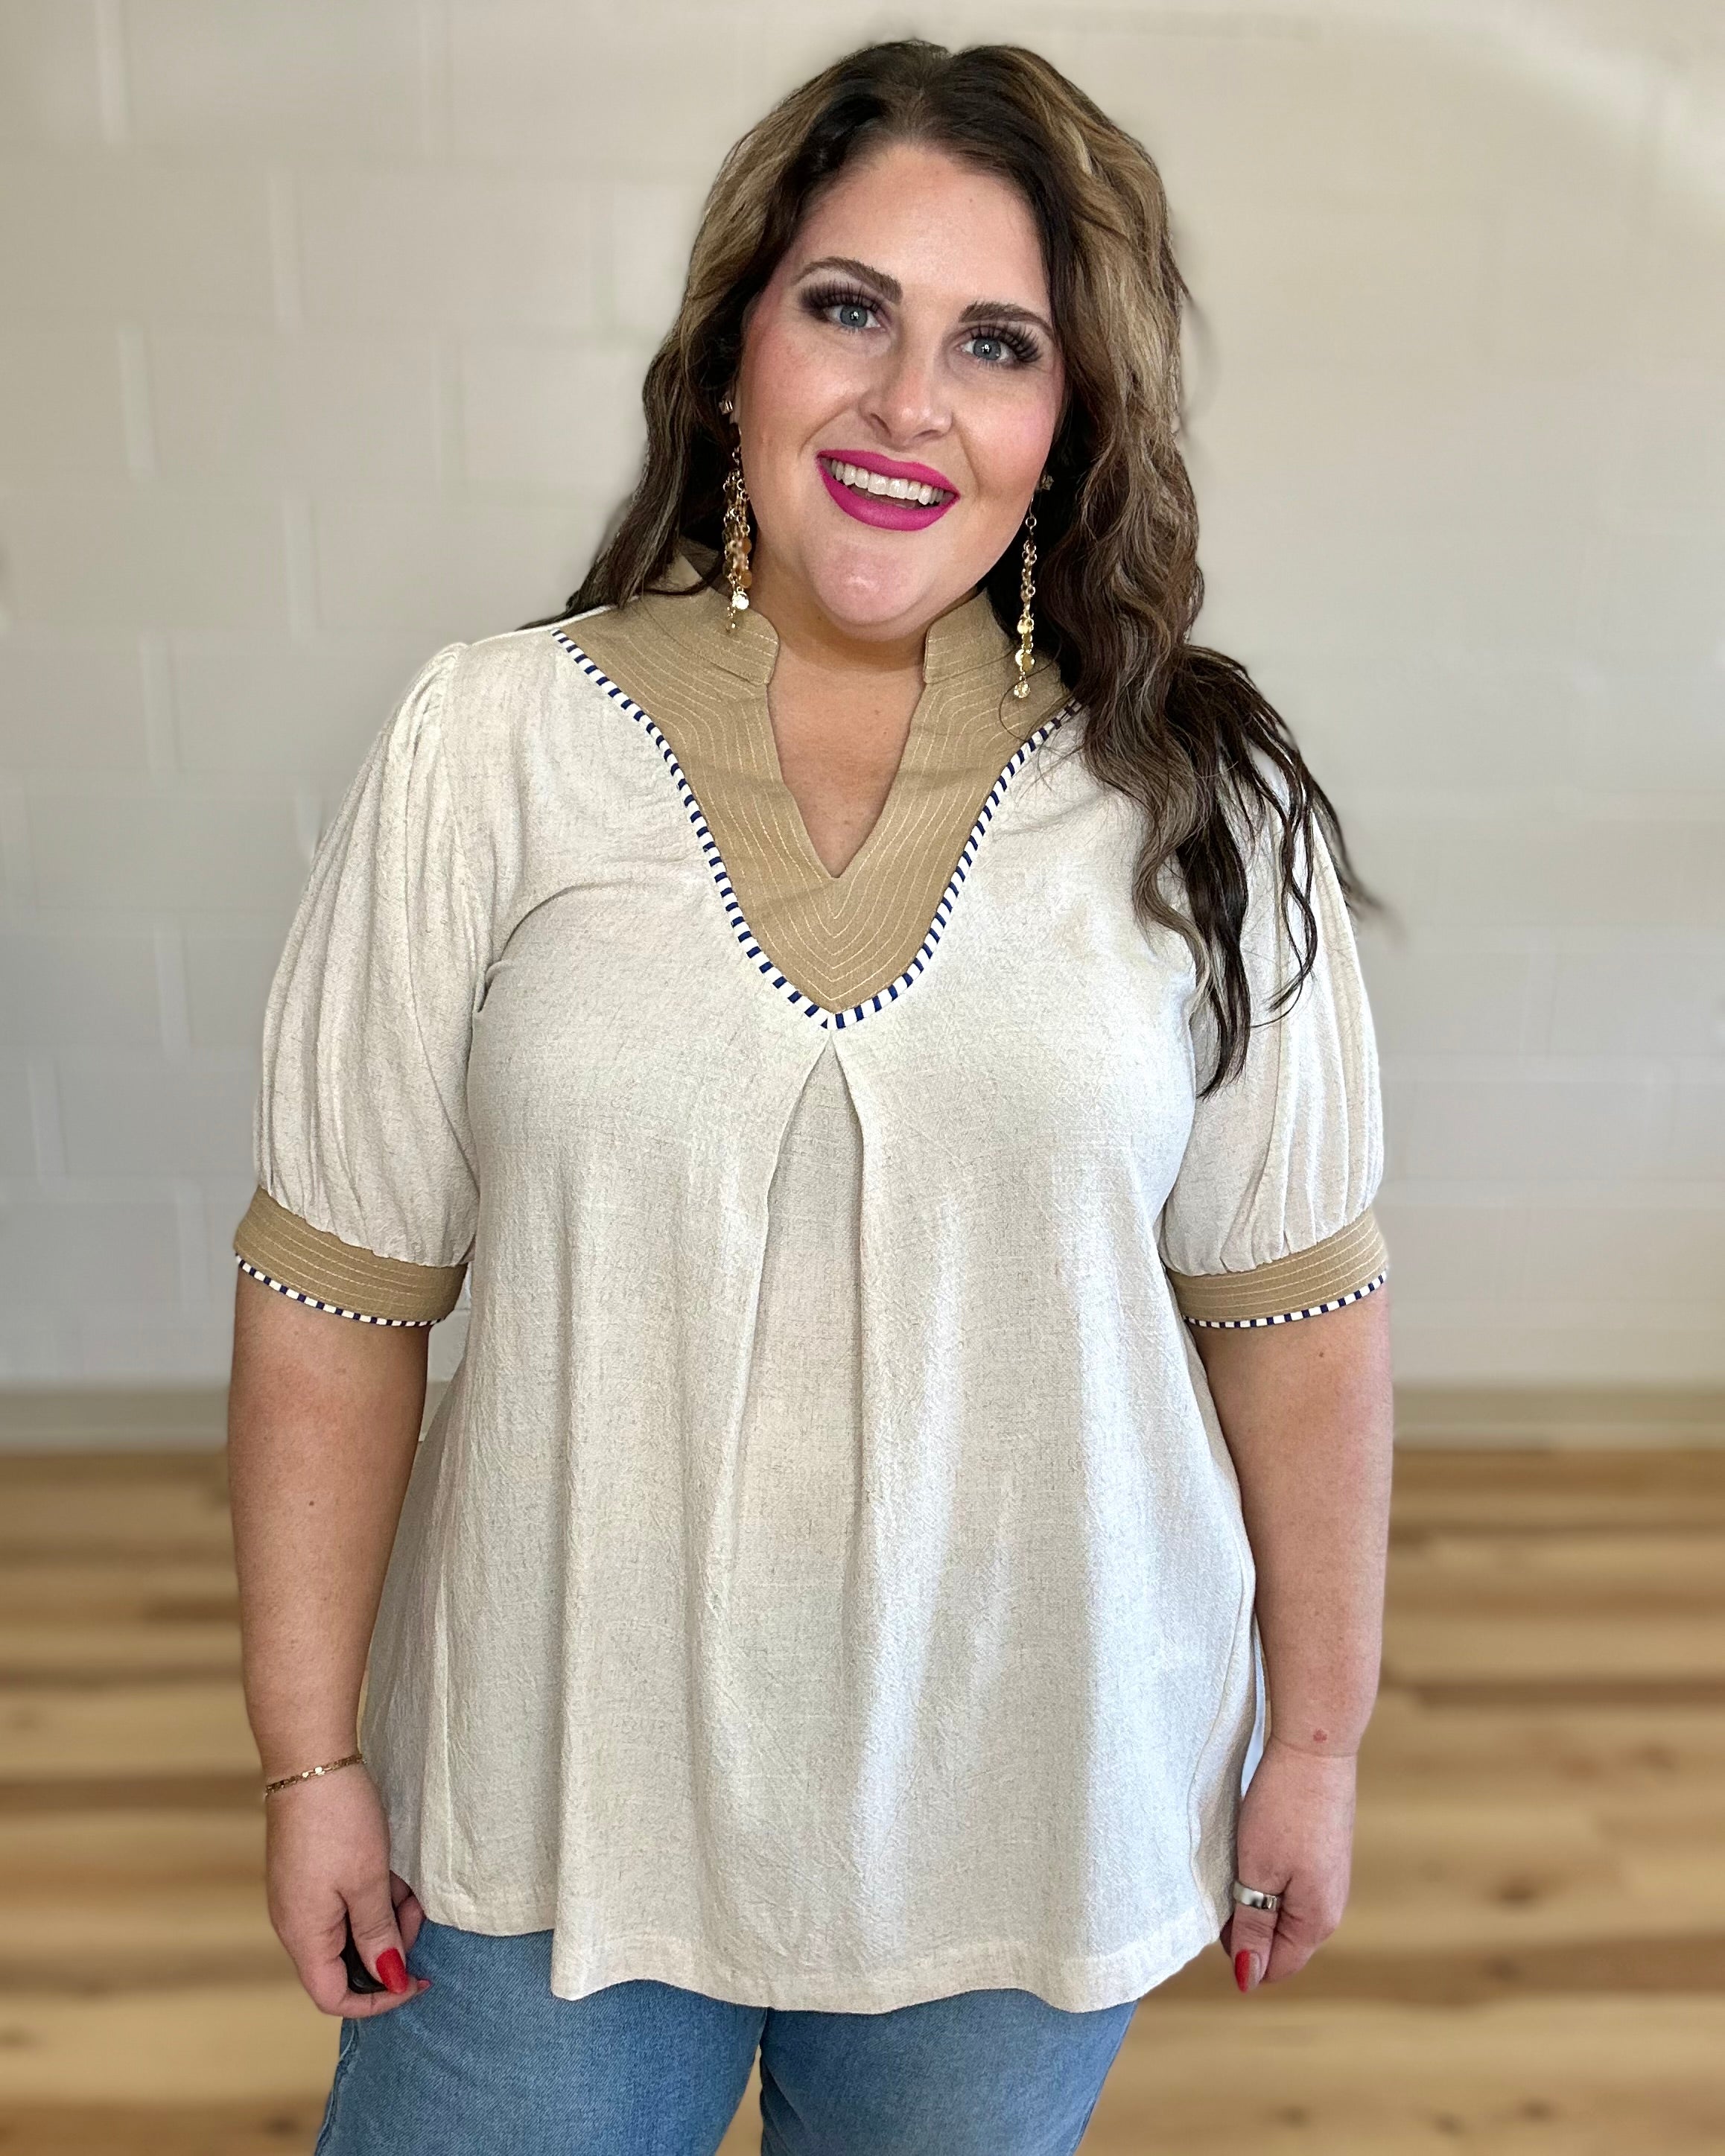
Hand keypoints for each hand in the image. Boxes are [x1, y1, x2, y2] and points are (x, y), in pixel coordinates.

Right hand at [264, 1761, 429, 2016]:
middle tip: (416, 1915)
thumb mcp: (368, 1883)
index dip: (378, 1999)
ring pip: (349, 1930)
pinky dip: (372, 1895)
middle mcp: (296, 1923)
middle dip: (387, 1948)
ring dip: (384, 1916)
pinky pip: (345, 1903)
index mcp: (303, 1935)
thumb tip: (388, 1979)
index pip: (334, 1997)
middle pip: (344, 1964)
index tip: (415, 1979)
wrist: (311, 1760)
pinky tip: (391, 1872)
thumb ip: (377, 1936)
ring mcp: (301, 1896)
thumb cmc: (338, 1821)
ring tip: (407, 1887)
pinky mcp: (310, 1873)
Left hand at [1222, 1733, 1355, 1992]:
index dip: (1241, 1950)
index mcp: (1317, 1921)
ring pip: (1282, 1910)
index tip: (1221, 1909)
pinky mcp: (1323, 1854)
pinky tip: (1257, 1843)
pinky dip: (1267, 1872)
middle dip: (1247, 1923)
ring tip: (1242, 1858)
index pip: (1275, 1967)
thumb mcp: (1259, 1873)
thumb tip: (1249, 1979)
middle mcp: (1330, 1906)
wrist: (1315, 1748)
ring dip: (1255, 1894)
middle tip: (1228, 1879)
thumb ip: (1254, 1928)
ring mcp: (1329, 1879)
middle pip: (1279, 1941)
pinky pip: (1290, 1883)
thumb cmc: (1283, 1809)